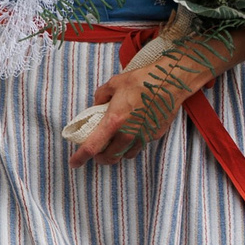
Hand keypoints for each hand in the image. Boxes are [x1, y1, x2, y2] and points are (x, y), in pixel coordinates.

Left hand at [68, 61, 190, 167]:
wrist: (170, 82)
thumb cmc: (142, 81)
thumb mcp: (114, 84)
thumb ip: (101, 96)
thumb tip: (98, 105)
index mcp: (113, 121)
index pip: (92, 147)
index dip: (80, 157)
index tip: (74, 163)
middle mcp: (128, 134)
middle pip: (109, 158)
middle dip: (100, 158)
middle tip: (96, 153)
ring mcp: (143, 136)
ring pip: (125, 155)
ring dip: (117, 153)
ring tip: (115, 143)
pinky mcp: (155, 135)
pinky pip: (139, 146)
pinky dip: (132, 144)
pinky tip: (133, 132)